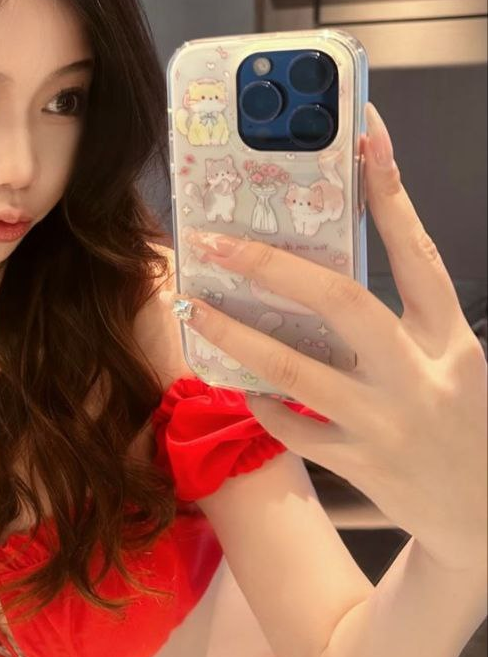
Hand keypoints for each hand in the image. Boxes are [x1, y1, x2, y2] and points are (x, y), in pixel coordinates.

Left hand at [171, 102, 487, 572]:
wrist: (486, 519)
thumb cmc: (461, 422)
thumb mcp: (449, 360)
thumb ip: (404, 319)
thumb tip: (325, 269)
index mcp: (449, 338)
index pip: (418, 252)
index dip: (391, 194)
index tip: (364, 138)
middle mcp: (421, 374)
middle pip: (344, 303)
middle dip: (276, 268)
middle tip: (222, 244)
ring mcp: (387, 422)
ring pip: (297, 369)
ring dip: (238, 336)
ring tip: (197, 309)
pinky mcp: (360, 463)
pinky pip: (294, 424)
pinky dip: (263, 400)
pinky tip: (241, 382)